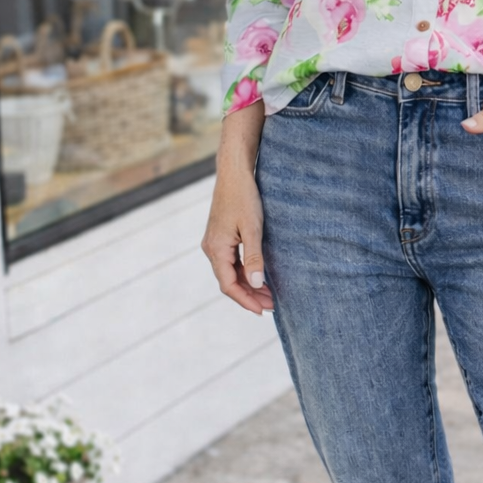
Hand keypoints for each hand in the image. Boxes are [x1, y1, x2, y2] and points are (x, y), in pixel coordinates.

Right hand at [201, 102, 273, 315]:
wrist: (234, 172)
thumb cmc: (244, 197)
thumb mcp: (252, 228)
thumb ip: (253, 257)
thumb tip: (255, 283)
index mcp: (216, 249)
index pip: (228, 285)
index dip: (245, 300)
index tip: (263, 310)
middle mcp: (211, 248)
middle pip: (229, 281)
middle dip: (249, 296)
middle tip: (271, 306)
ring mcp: (215, 243)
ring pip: (230, 272)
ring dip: (248, 285)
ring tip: (269, 295)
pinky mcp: (221, 236)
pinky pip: (231, 262)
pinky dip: (245, 272)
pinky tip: (259, 276)